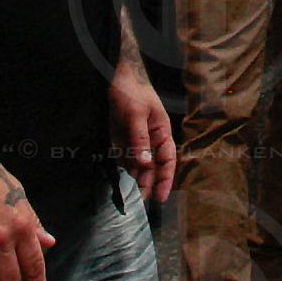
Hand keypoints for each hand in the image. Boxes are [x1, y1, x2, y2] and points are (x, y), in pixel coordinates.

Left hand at [108, 65, 176, 205]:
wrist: (113, 79)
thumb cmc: (131, 92)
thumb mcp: (137, 114)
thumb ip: (140, 139)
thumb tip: (145, 163)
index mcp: (161, 131)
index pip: (167, 159)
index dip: (166, 178)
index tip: (161, 197)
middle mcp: (151, 139)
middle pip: (152, 166)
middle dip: (148, 184)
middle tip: (141, 201)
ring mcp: (136, 141)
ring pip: (138, 166)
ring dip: (135, 180)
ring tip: (130, 197)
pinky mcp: (122, 141)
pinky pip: (124, 160)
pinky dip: (123, 171)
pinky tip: (120, 183)